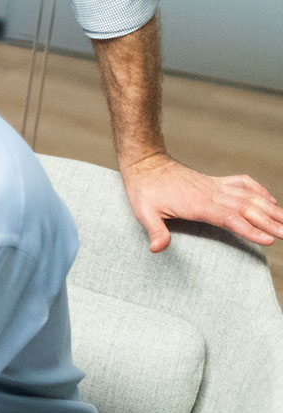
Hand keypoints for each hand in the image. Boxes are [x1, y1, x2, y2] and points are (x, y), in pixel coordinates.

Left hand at [120, 153, 282, 251]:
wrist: (145, 164)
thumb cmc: (143, 191)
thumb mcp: (143, 213)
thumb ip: (154, 231)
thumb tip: (156, 249)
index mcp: (197, 204)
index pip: (229, 218)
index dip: (249, 229)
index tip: (268, 240)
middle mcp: (212, 193)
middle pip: (247, 208)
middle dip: (270, 222)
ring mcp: (215, 186)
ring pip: (249, 196)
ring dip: (271, 208)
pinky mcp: (215, 182)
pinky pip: (242, 184)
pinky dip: (259, 191)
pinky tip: (271, 200)